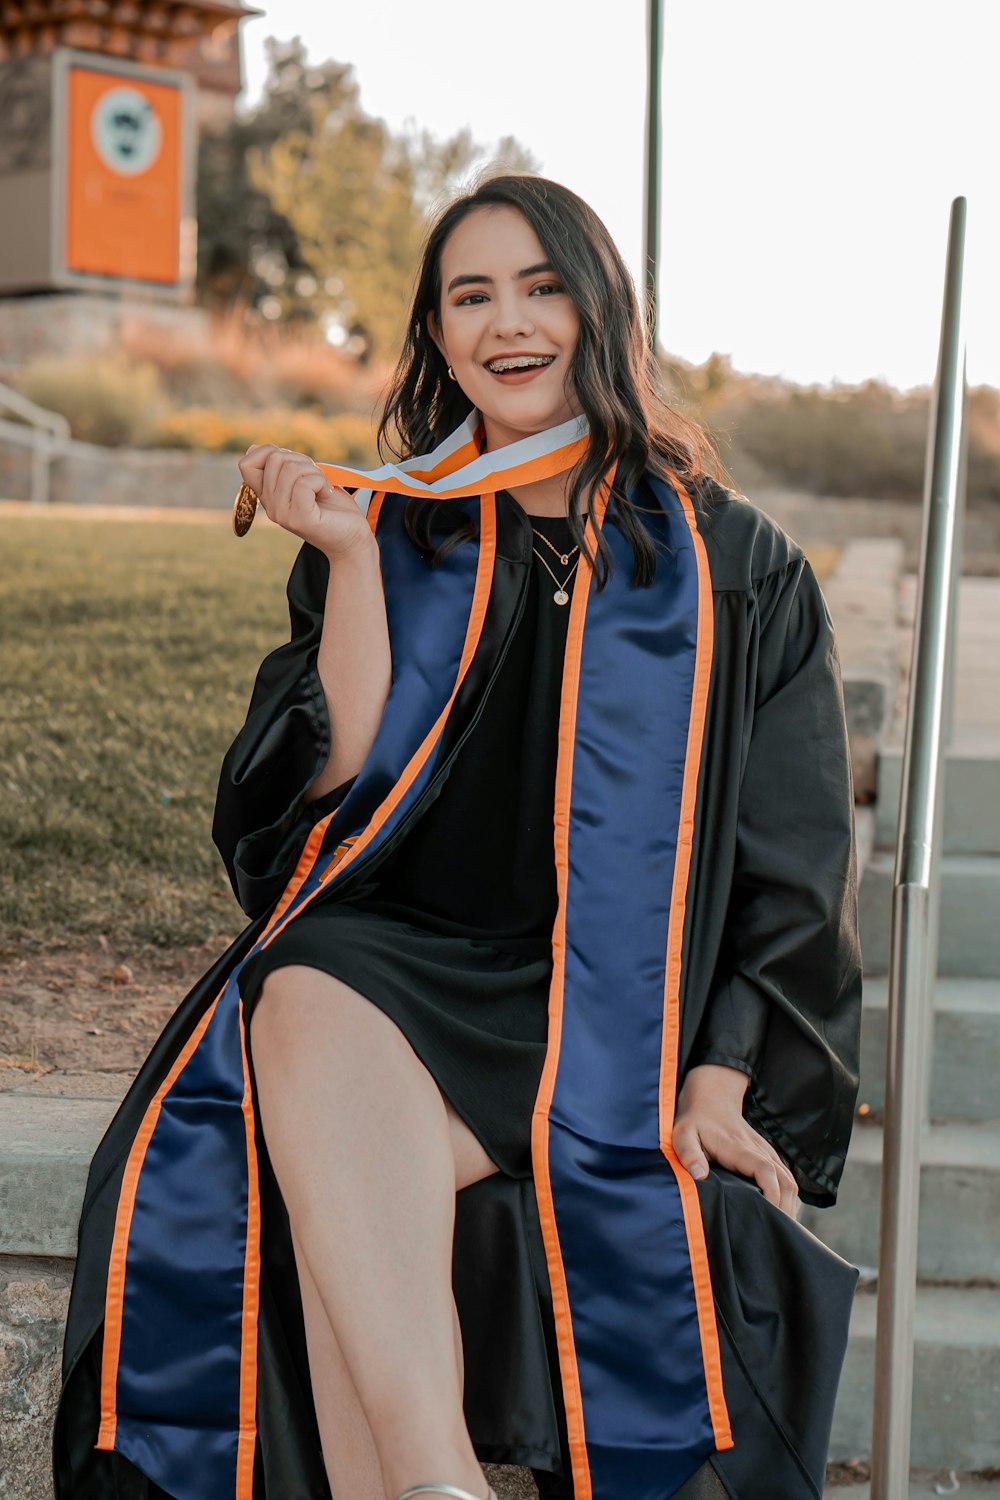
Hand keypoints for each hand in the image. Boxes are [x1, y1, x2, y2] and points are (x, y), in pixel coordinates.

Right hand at [237, 444, 375, 560]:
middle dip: (301, 460)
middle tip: (315, 478)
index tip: (293, 463)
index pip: (246, 464)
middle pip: (275, 459)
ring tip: (322, 488)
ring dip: (314, 472)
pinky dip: (321, 482)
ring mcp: (282, 514)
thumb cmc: (331, 506)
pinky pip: (304, 483)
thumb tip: (256, 447)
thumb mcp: (303, 479)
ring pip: (291, 469)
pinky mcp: (300, 519)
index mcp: (268, 495)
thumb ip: (283, 466)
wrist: (352, 537)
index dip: (268, 452)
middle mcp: (270, 506)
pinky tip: (326, 494)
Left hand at [673, 1063, 799, 1218]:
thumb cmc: (695, 1121)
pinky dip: (788, 1197)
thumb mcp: (683, 1135)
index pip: (765, 1170)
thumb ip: (689, 1154)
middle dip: (785, 1208)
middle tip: (775, 1233)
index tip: (767, 1215)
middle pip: (785, 1181)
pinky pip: (786, 1178)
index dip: (771, 1194)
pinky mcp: (768, 1155)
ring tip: (779, 1229)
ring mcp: (766, 1152)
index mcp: (739, 1148)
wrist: (711, 1099)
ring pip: (790, 1180)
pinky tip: (780, 1214)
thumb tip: (700, 1176)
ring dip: (789, 1205)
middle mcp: (759, 1150)